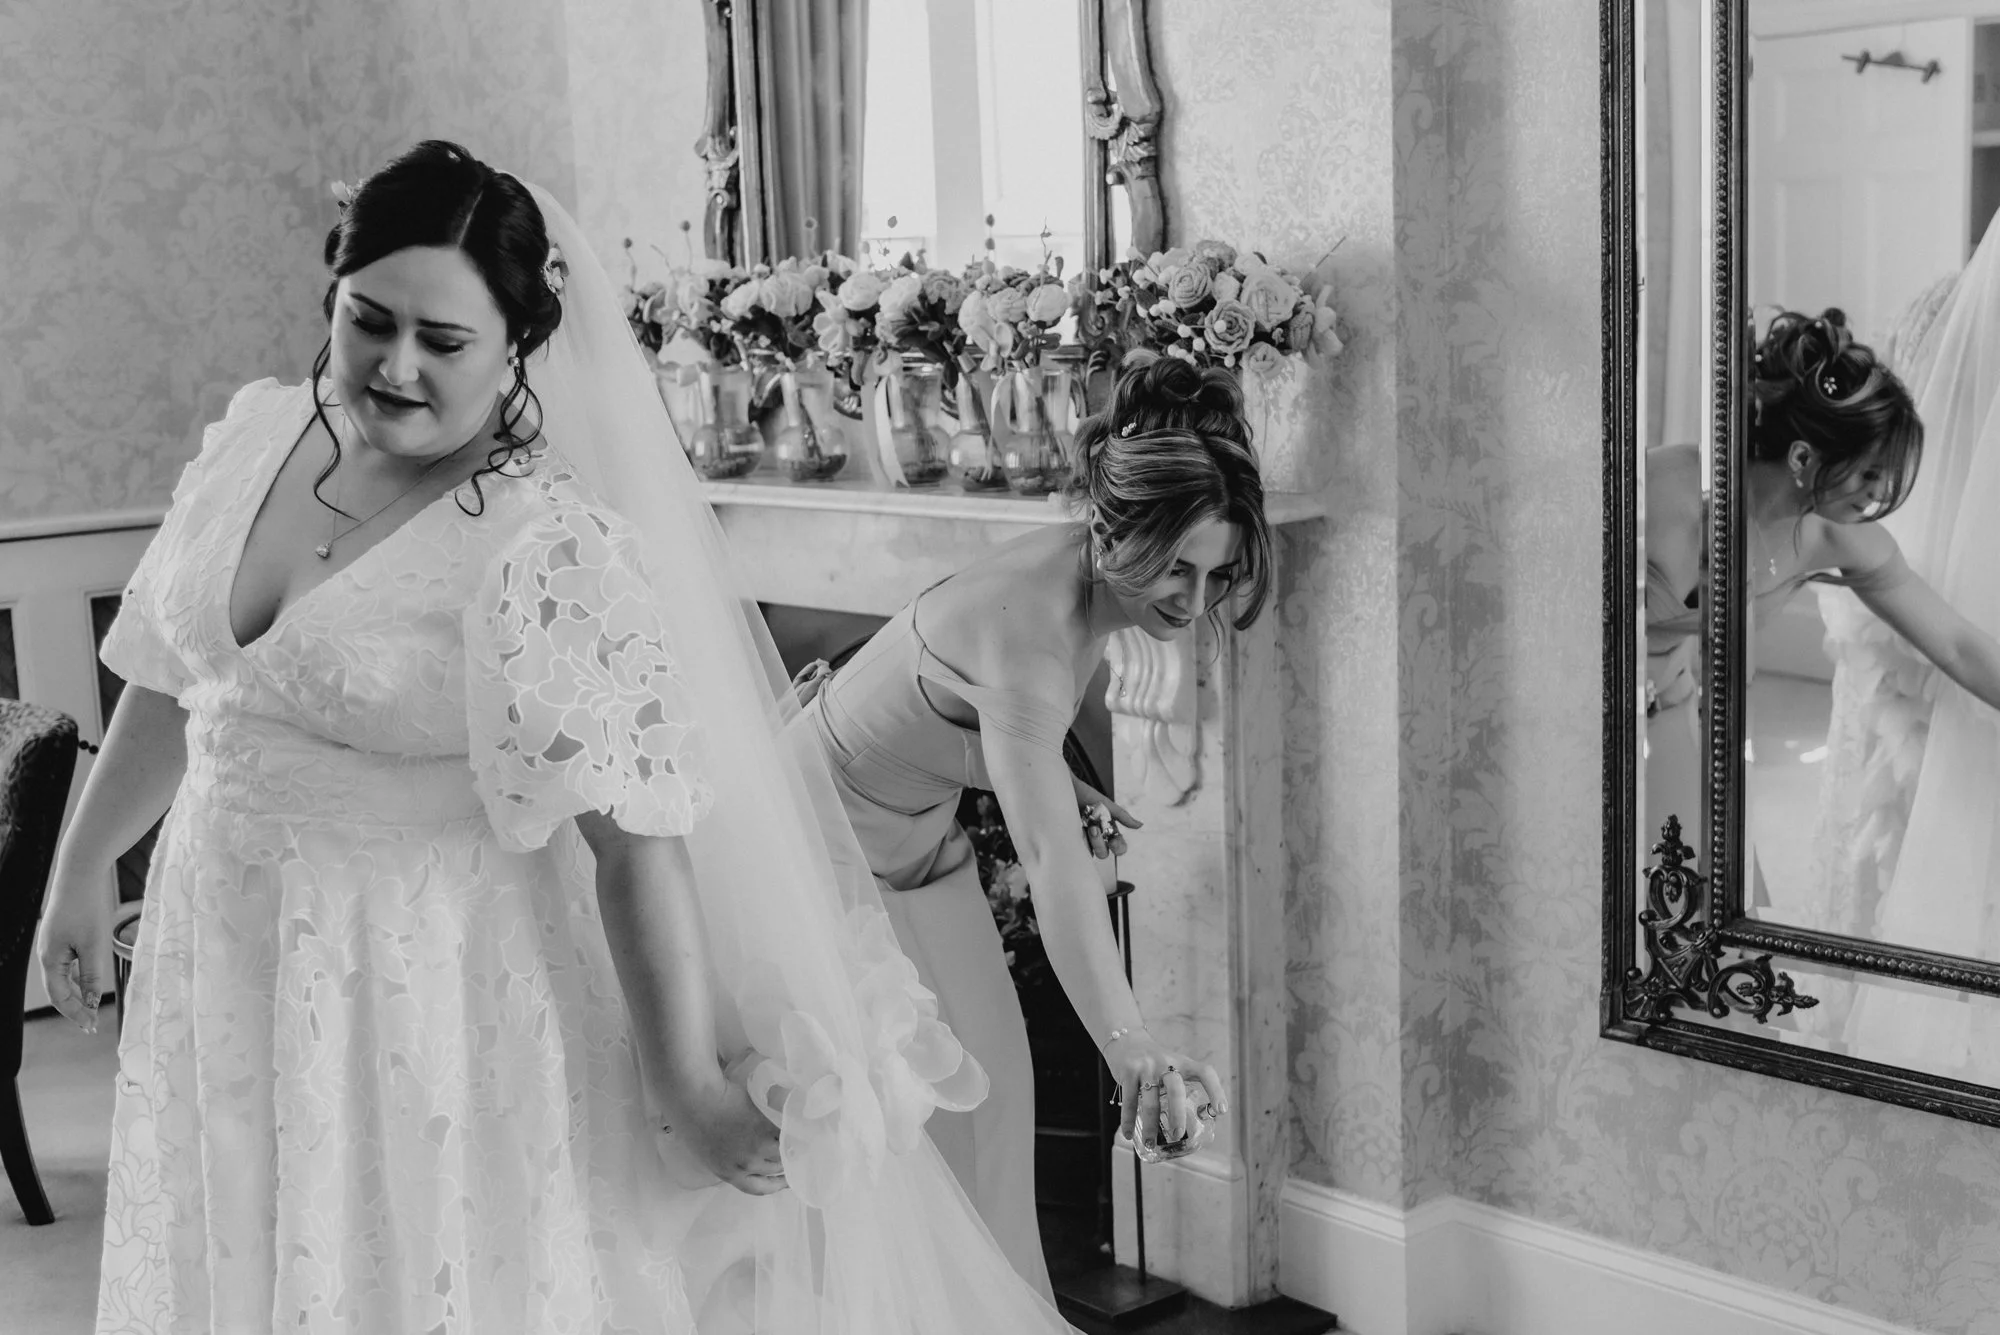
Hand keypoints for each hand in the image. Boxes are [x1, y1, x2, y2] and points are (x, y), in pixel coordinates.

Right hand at [38, 859, 113, 1034]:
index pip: (60, 997)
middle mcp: (46, 955)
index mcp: (50, 960)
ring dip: (77, 993)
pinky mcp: (60, 936)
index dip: (75, 1013)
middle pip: (59, 990)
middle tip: (92, 1024)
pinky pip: (66, 964)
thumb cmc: (87, 907)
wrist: (80, 873)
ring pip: (63, 978)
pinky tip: (89, 983)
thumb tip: (93, 1001)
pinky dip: (77, 977)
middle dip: (75, 1008)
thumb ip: (92, 974)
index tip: (91, 1027)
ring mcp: (52, 945)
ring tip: (92, 1009)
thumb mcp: (94, 944)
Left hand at [673, 1079, 787, 1195]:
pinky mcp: (765, 1128)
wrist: (696, 1099)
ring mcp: (757, 1148)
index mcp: (728, 1174)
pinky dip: (790, 1128)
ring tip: (795, 1133)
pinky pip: (785, 1132)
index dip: (776, 1186)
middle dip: (784, 1162)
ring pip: (783, 1152)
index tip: (786, 1181)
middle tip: (793, 1150)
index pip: (759, 1188)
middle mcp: (745, 1166)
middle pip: (775, 1169)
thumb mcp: (708, 1152)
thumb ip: (729, 1162)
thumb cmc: (695, 1121)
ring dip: (790, 1144)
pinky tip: (792, 1120)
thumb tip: (748, 1161)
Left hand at [1072, 776, 1141, 858]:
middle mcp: (1097, 838)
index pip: (1118, 847)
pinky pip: (1077, 850)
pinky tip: (1075, 829)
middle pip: (1104, 853)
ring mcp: (1083, 840)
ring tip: (1084, 826)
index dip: (1118, 847)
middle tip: (1093, 828)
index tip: (1113, 841)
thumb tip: (1140, 825)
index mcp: (1108, 831)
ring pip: (1091, 854)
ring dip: (1089, 841)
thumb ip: (1123, 816)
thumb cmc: (1085, 795)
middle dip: (1099, 842)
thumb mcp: (1106, 805)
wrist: (1065, 789)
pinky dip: (1078, 840)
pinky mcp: (1070, 840)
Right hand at [1104, 1029, 1227, 1149]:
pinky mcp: (1128, 1071)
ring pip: (1150, 1101)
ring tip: (1150, 1143)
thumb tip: (1186, 1124)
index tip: (1221, 1111)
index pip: (1204, 1072)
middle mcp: (1166, 1063)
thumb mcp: (1171, 1065)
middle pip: (1176, 1090)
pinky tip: (1128, 1134)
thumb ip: (1179, 1087)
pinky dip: (1128, 1120)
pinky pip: (1129, 1101)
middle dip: (1177, 1115)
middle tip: (1177, 1135)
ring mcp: (1146, 1067)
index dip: (1216, 1090)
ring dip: (1150, 1126)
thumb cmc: (1153, 1061)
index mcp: (1182, 1062)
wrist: (1125, 1039)